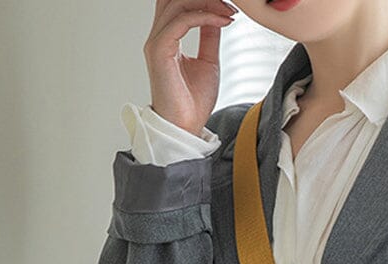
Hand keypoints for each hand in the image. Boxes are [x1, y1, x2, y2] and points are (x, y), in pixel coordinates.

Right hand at [144, 0, 238, 136]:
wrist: (186, 126)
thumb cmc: (193, 102)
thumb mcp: (208, 62)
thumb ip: (209, 37)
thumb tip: (217, 17)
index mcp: (167, 39)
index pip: (178, 4)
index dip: (203, 0)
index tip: (229, 8)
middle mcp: (158, 37)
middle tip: (230, 4)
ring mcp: (156, 42)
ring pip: (177, 4)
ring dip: (208, 4)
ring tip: (229, 12)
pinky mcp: (159, 50)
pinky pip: (182, 21)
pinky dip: (204, 17)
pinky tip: (223, 21)